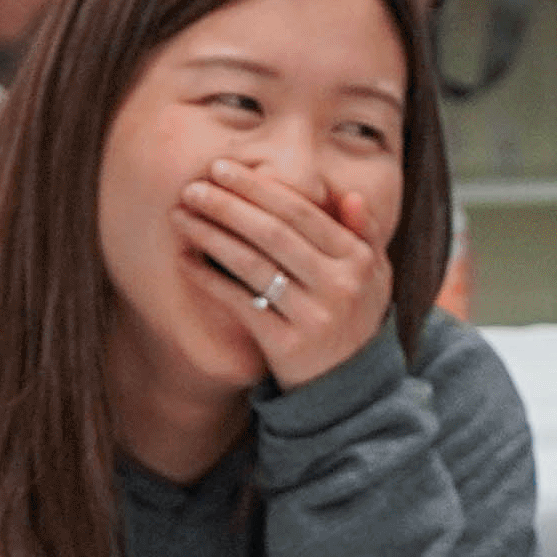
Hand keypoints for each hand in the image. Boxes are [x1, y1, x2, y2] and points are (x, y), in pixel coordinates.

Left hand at [178, 160, 391, 391]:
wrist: (353, 387)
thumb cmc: (354, 317)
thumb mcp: (374, 275)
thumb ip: (366, 234)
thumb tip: (350, 197)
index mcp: (359, 259)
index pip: (302, 212)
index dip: (259, 188)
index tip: (223, 169)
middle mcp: (340, 285)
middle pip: (273, 233)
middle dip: (229, 205)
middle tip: (193, 187)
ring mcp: (314, 316)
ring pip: (253, 264)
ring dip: (212, 236)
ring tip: (182, 216)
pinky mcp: (287, 345)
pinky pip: (241, 303)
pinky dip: (211, 279)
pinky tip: (187, 261)